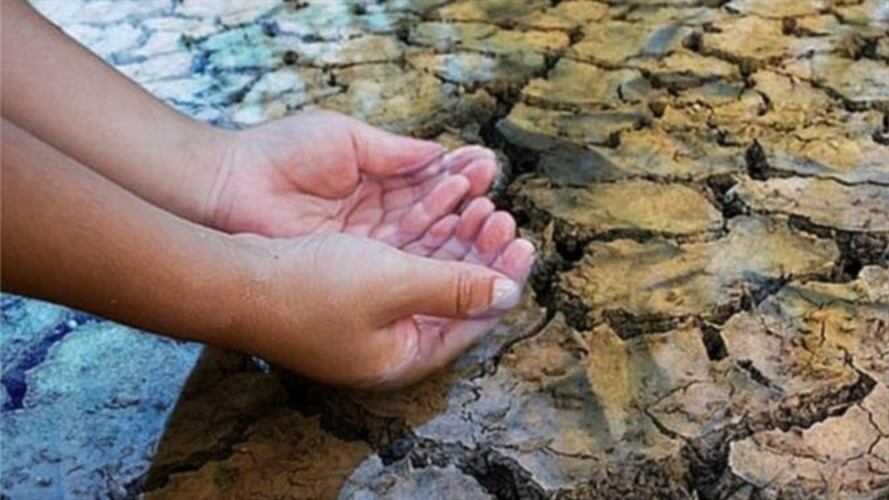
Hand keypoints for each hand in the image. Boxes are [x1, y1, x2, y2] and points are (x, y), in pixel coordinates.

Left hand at [210, 110, 496, 249]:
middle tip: (499, 209)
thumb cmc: (280, 157)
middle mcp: (375, 224)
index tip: (488, 171)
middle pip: (434, 225)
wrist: (229, 188)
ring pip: (426, 250)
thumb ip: (395, 153)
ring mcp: (365, 253)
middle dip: (470, 217)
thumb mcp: (345, 140)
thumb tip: (441, 155)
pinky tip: (462, 245)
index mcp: (374, 186)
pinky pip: (404, 270)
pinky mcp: (354, 276)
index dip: (461, 183)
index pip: (429, 189)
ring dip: (461, 239)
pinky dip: (435, 259)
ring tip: (491, 221)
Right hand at [236, 199, 534, 388]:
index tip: (525, 243)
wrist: (233, 279)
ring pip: (429, 274)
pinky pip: (402, 262)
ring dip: (454, 239)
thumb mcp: (394, 285)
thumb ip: (455, 288)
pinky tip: (438, 207)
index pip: (473, 321)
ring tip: (477, 204)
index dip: (503, 279)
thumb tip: (510, 293)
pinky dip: (423, 236)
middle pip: (454, 296)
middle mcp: (391, 342)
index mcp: (405, 355)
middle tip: (501, 216)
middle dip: (480, 254)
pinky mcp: (350, 292)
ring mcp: (369, 318)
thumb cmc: (310, 288)